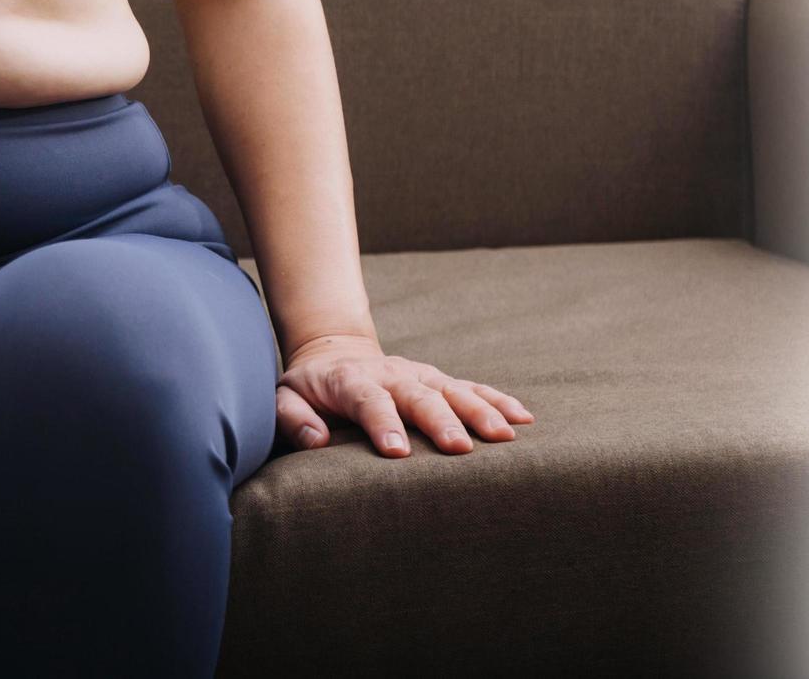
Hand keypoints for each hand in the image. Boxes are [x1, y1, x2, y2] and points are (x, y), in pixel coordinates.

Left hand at [273, 334, 533, 457]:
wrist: (334, 355)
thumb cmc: (308, 390)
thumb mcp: (283, 401)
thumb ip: (294, 420)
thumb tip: (317, 441)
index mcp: (351, 381)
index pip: (369, 401)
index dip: (383, 424)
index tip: (398, 452)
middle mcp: (391, 374)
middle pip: (419, 396)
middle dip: (441, 421)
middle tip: (460, 449)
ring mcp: (420, 375)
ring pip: (454, 390)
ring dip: (481, 412)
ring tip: (506, 436)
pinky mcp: (439, 381)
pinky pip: (473, 388)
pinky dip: (498, 401)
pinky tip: (524, 418)